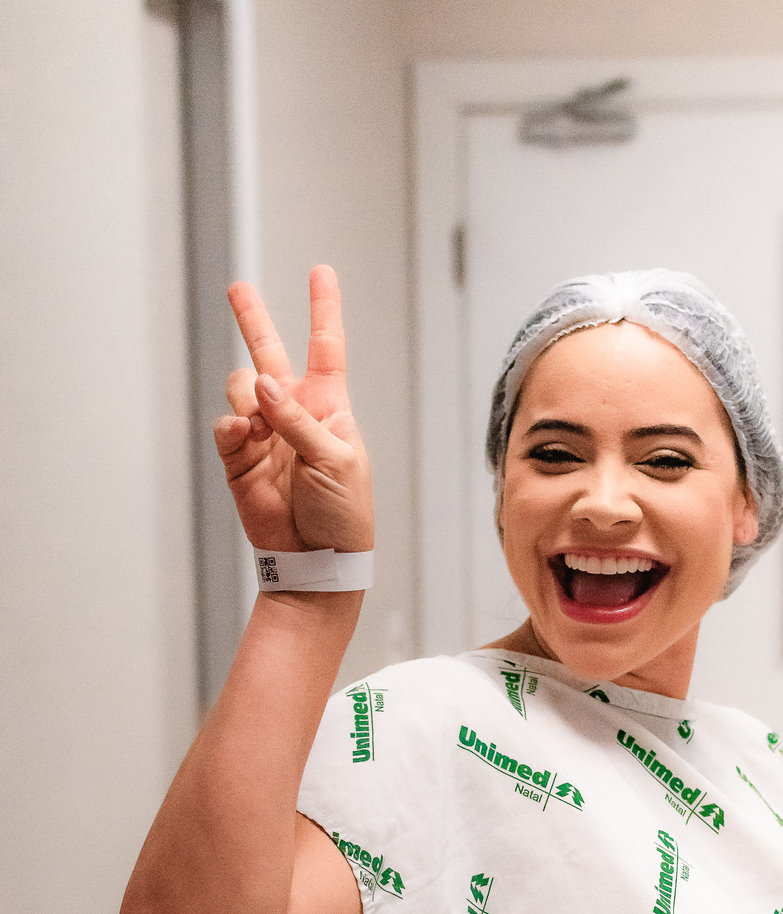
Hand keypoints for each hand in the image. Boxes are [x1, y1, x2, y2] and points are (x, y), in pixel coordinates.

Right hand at [213, 266, 372, 557]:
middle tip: (238, 287)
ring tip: (260, 428)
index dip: (323, 309)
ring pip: (240, 388)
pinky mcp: (239, 459)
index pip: (326, 348)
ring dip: (247, 398)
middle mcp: (294, 413)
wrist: (316, 559)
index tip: (320, 271)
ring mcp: (264, 434)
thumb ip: (298, 419)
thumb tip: (262, 384)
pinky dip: (232, 428)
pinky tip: (244, 438)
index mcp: (329, 407)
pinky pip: (226, 427)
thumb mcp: (336, 460)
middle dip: (253, 319)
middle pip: (269, 353)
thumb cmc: (343, 512)